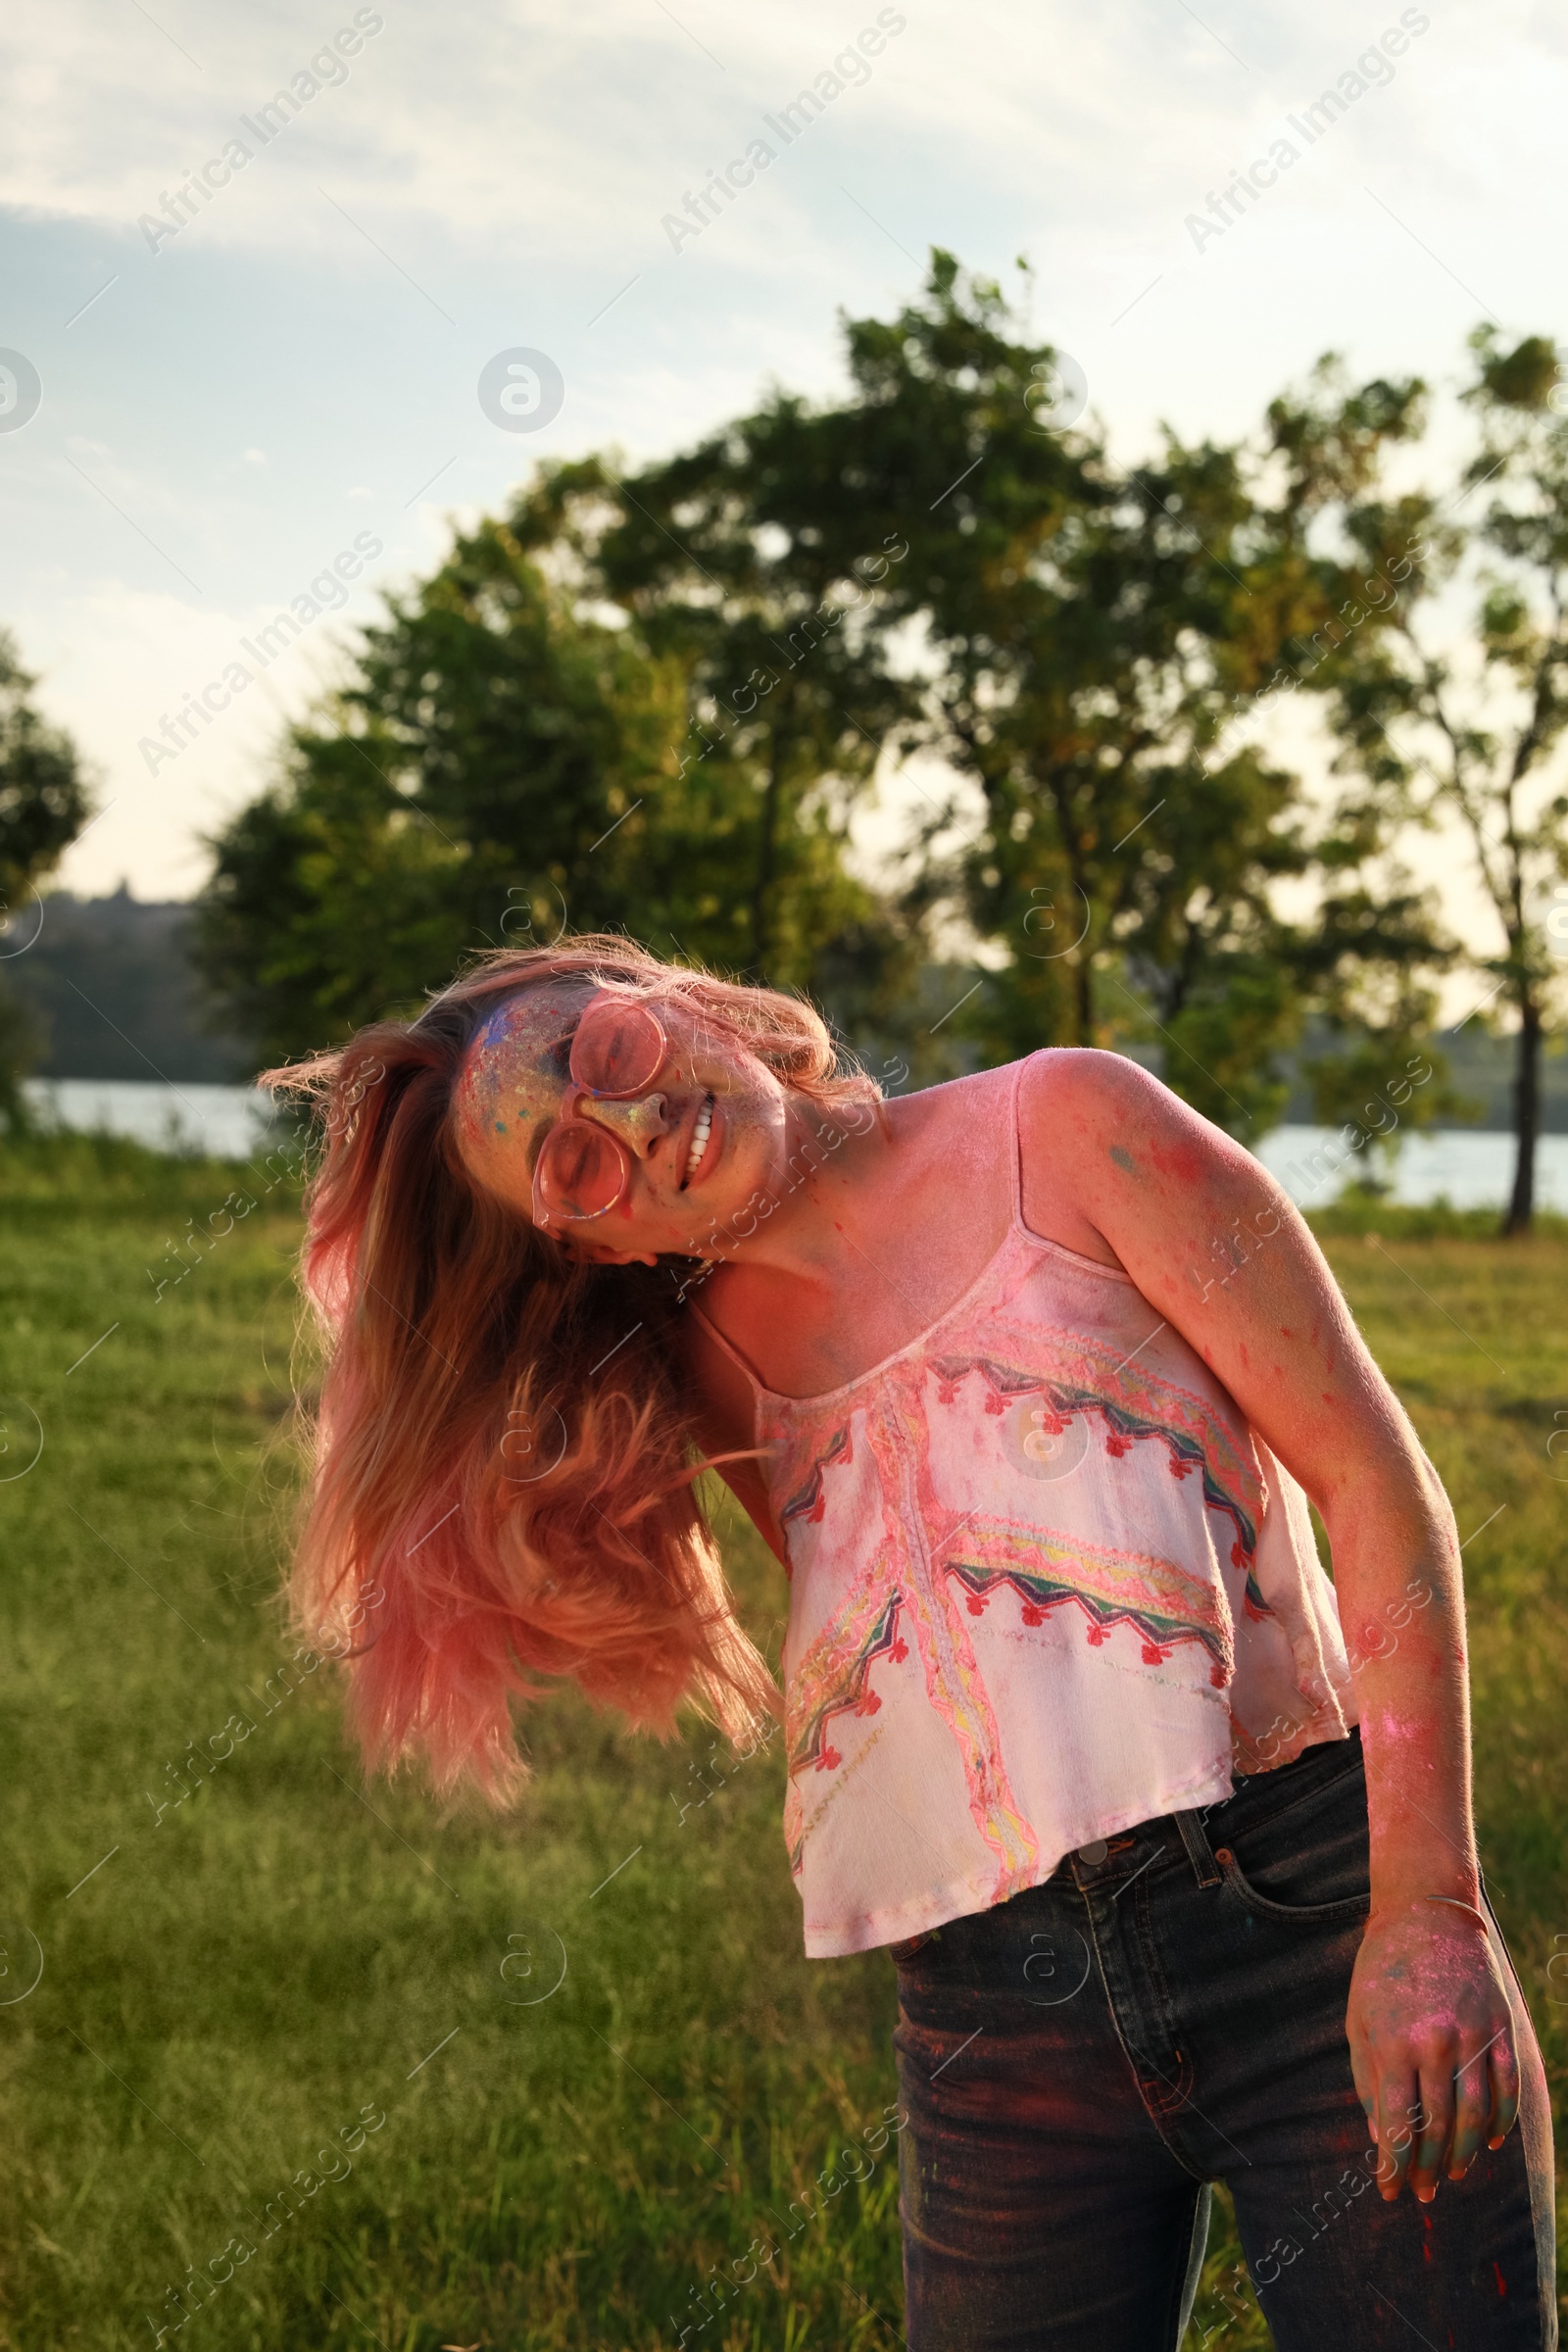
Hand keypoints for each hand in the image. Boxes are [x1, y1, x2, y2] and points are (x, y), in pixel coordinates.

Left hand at [1347, 1902, 1519, 2201]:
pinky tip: (1490, 2142)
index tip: (1390, 2191)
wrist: (1425, 1914)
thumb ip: (1367, 2081)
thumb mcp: (1358, 2021)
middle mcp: (1435, 2043)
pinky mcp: (1500, 2026)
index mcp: (1393, 2043)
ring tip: (1453, 2175)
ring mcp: (1473, 2035)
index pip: (1398, 2124)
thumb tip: (1379, 2139)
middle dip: (1428, 2168)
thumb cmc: (1382, 1972)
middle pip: (1438, 2127)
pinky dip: (1502, 2121)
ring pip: (1476, 2116)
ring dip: (1466, 2154)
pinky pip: (1507, 2087)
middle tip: (1423, 2192)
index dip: (1394, 2165)